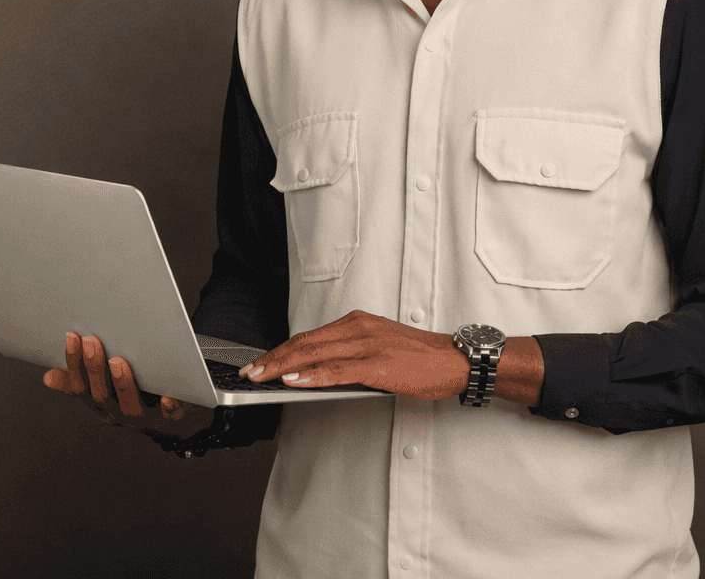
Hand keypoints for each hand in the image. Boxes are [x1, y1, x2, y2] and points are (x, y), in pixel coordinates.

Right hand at [42, 331, 213, 438]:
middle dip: (94, 369)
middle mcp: (118, 414)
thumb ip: (79, 382)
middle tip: (92, 341)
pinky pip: (169, 415)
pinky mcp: (171, 418)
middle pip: (101, 395)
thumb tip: (47, 378)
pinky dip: (168, 406)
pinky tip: (166, 396)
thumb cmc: (137, 396)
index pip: (80, 387)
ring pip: (129, 405)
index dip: (74, 364)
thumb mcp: (104, 390)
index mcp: (100, 404)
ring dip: (123, 384)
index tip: (72, 337)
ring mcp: (144, 418)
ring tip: (118, 361)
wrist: (175, 421)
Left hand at [237, 310, 468, 400]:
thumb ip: (349, 356)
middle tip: (249, 372)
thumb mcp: (378, 349)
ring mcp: (367, 344)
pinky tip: (295, 381)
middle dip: (272, 358)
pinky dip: (313, 375)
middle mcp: (357, 328)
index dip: (280, 350)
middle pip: (304, 343)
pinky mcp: (377, 363)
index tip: (259, 362)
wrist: (455, 360)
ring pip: (315, 354)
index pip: (308, 337)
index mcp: (356, 323)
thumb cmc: (420, 358)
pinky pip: (338, 370)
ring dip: (283, 367)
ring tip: (261, 377)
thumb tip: (315, 373)